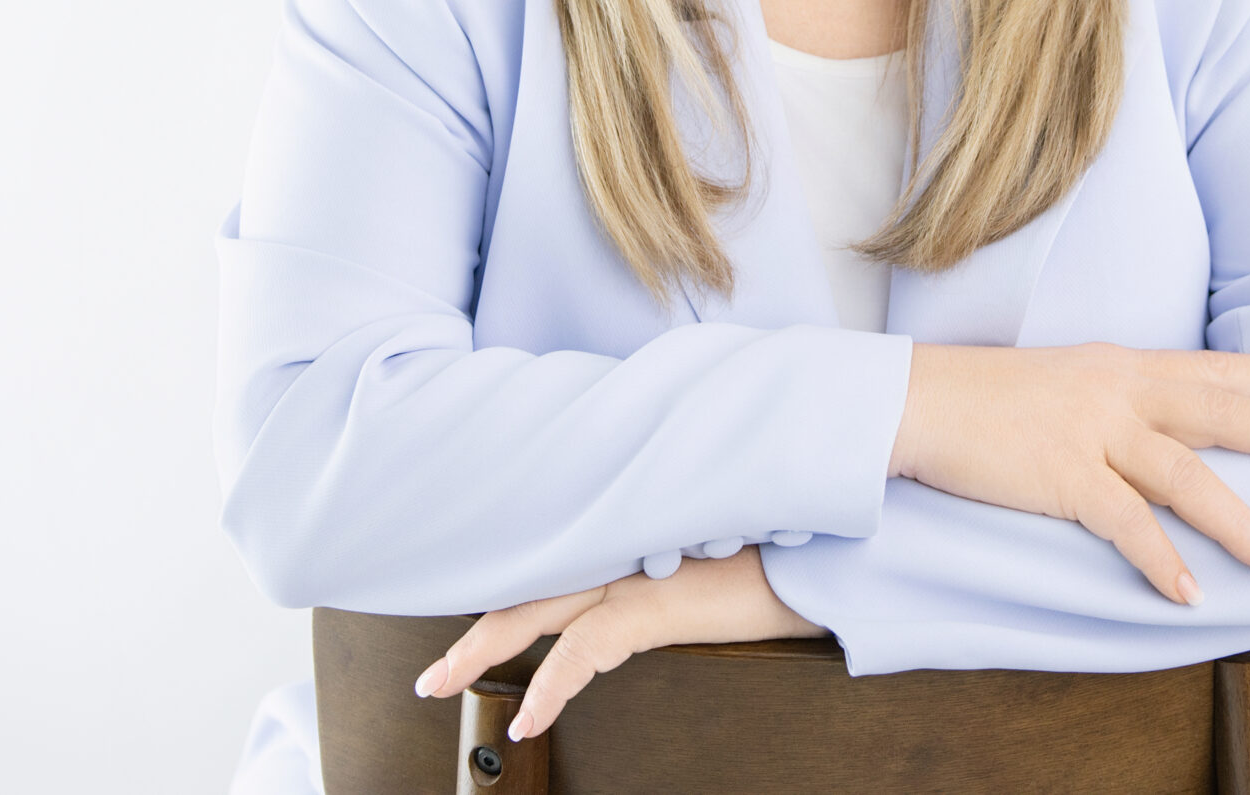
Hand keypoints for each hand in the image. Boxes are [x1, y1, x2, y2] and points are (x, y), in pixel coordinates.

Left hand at [412, 546, 824, 740]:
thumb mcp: (708, 552)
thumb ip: (665, 564)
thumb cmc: (774, 551)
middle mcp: (618, 545)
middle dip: (471, 631)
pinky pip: (584, 652)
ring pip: (533, 611)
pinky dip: (550, 686)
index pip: (549, 561)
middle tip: (433, 671)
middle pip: (523, 585)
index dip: (504, 592)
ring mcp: (630, 572)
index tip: (470, 624)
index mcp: (625, 532)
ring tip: (443, 684)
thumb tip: (649, 589)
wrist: (816, 546)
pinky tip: (530, 716)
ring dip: (480, 652)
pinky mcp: (652, 605)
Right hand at [887, 342, 1249, 605]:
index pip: (1212, 367)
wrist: (920, 398)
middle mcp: (1119, 392)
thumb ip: (1116, 396)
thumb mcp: (1066, 378)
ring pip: (1187, 476)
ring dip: (1240, 523)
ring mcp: (1093, 433)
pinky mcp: (1064, 476)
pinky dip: (1162, 562)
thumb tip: (1159, 424)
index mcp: (1122, 366)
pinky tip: (1191, 594)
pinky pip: (1127, 525)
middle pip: (1220, 412)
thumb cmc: (986, 394)